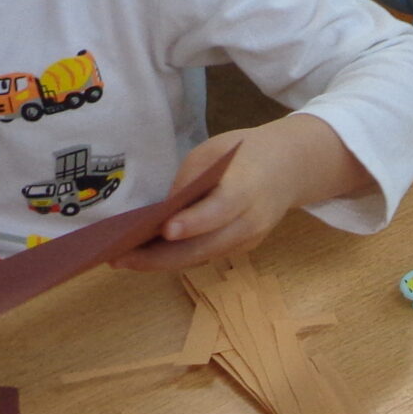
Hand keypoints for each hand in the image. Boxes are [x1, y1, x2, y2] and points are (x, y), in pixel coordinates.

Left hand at [111, 116, 365, 273]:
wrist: (292, 168)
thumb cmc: (247, 153)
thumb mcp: (215, 150)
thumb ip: (190, 179)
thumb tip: (162, 212)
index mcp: (246, 190)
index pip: (218, 211)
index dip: (192, 223)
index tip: (164, 229)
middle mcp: (251, 222)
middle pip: (204, 247)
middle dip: (161, 257)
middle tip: (120, 258)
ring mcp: (249, 240)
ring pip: (202, 258)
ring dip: (162, 263)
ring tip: (124, 260)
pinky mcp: (243, 248)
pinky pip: (207, 256)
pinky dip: (177, 258)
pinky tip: (148, 256)